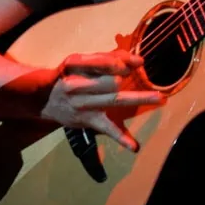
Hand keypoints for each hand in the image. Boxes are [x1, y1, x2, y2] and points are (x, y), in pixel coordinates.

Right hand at [41, 50, 164, 151]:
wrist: (45, 99)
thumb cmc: (68, 76)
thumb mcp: (80, 62)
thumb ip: (106, 58)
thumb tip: (137, 61)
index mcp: (75, 66)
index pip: (102, 62)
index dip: (121, 62)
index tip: (138, 63)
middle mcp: (77, 85)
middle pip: (110, 81)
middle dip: (126, 78)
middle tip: (140, 77)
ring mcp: (83, 105)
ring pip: (114, 100)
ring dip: (139, 99)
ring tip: (159, 98)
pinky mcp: (88, 121)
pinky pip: (107, 128)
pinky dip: (121, 137)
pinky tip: (134, 146)